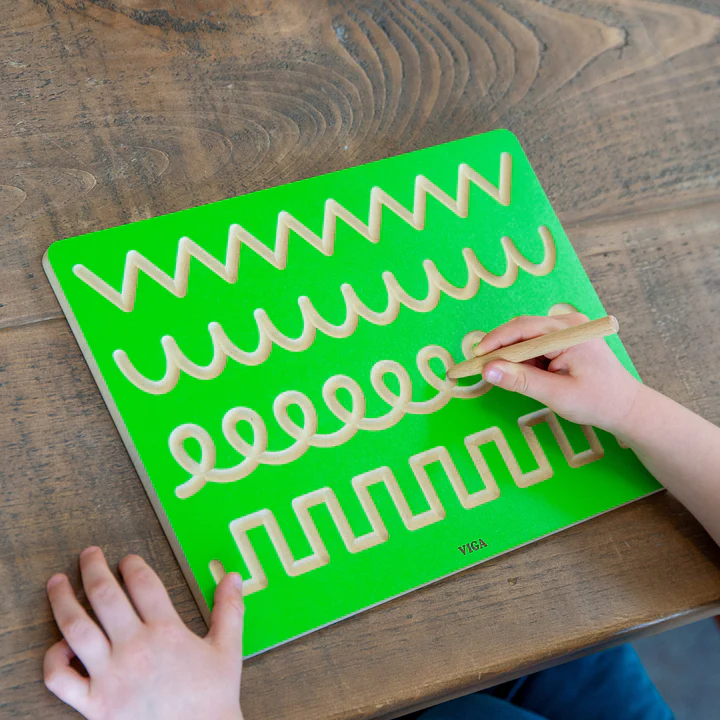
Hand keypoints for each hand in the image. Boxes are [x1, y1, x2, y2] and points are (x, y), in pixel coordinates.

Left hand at [44, 547, 243, 719]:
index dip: (132, 564)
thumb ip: (230, 609)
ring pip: (76, 628)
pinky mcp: (94, 705)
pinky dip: (52, 659)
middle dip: (93, 568)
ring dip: (62, 600)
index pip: (142, 583)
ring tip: (57, 582)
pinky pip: (60, 679)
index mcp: (166, 632)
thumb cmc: (212, 700)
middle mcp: (135, 648)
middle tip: (89, 555)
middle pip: (105, 594)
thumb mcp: (228, 649)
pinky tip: (60, 645)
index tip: (128, 560)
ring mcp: (110, 676)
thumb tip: (233, 577)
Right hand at [477, 313, 640, 432]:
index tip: (474, 359)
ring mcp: (567, 331)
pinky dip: (525, 362)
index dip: (494, 342)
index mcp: (569, 331)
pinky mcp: (565, 341)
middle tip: (479, 370)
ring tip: (506, 380)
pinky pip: (536, 347)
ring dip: (513, 359)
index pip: (522, 328)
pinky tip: (525, 378)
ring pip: (526, 340)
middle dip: (500, 351)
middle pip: (522, 331)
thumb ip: (522, 381)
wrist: (627, 408)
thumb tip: (488, 370)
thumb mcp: (557, 395)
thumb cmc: (598, 402)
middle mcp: (568, 324)